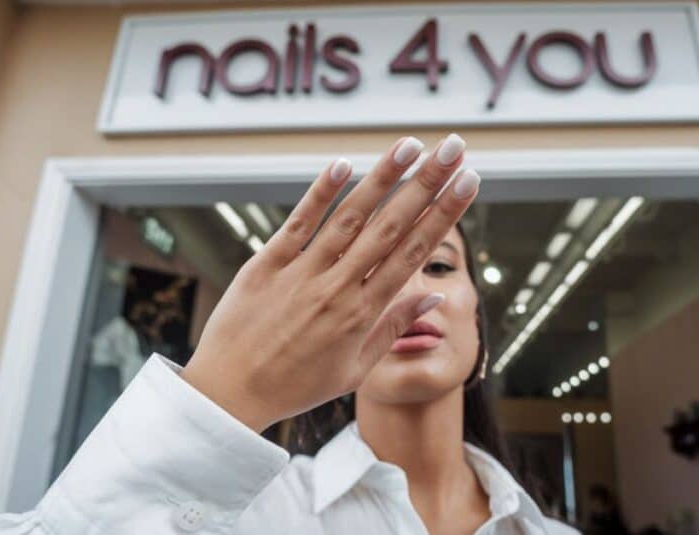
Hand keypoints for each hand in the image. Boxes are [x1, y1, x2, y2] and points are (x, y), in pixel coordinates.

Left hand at [181, 134, 479, 431]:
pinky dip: (320, 192)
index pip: (413, 253)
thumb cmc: (296, 385)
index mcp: (362, 314)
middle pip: (390, 226)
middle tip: (454, 148)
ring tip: (411, 144)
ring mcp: (301, 273)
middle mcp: (336, 288)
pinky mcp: (266, 264)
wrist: (230, 393)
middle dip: (426, 183)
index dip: (443, 214)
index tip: (468, 182)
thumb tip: (431, 296)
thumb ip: (392, 328)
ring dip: (382, 177)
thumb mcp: (354, 369)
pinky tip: (344, 162)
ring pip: (349, 216)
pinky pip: (298, 222)